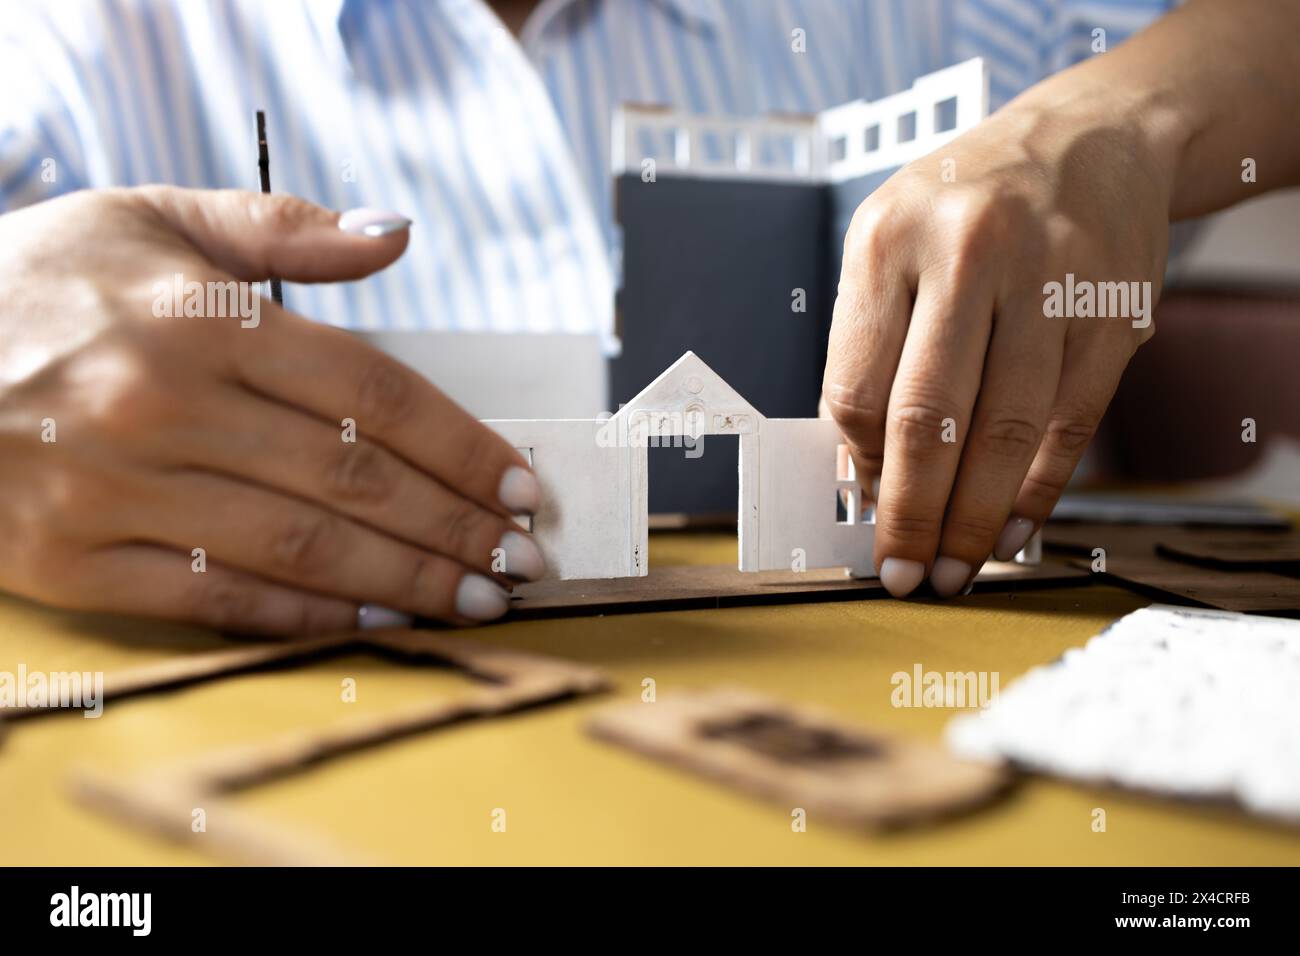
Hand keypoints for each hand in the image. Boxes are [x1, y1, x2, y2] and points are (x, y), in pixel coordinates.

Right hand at [0, 187, 543, 633]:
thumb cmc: (38, 279)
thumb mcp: (151, 217)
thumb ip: (283, 229)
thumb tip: (398, 231)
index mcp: (202, 318)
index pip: (375, 395)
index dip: (463, 447)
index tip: (522, 486)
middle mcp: (167, 406)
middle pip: (355, 482)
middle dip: (457, 528)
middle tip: (524, 561)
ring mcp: (119, 491)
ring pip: (302, 550)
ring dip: (408, 582)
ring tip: (480, 599)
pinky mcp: (77, 560)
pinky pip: (220, 601)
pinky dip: (310, 619)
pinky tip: (379, 621)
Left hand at [823, 85, 1168, 596]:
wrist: (1091, 139)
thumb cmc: (966, 205)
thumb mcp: (890, 244)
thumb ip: (870, 347)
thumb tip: (865, 473)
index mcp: (887, 240)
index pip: (858, 387)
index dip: (859, 467)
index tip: (864, 512)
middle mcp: (969, 254)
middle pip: (929, 419)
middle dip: (911, 516)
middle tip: (903, 576)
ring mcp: (1050, 284)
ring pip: (1004, 434)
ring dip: (975, 519)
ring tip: (955, 570)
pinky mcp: (1111, 318)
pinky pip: (1068, 427)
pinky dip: (1039, 491)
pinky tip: (1014, 530)